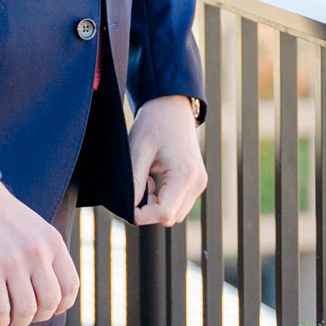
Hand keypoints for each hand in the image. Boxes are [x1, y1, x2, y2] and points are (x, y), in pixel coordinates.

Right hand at [0, 182, 77, 325]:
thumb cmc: (0, 214)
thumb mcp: (35, 228)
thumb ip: (46, 254)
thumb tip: (51, 288)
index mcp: (52, 242)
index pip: (70, 286)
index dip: (62, 305)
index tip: (49, 308)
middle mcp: (37, 253)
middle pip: (50, 302)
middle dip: (40, 316)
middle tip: (27, 316)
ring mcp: (13, 262)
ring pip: (26, 310)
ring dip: (20, 322)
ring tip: (12, 320)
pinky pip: (0, 309)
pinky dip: (0, 321)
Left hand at [129, 95, 206, 226]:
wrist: (171, 107)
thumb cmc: (154, 125)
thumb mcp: (138, 151)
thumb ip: (134, 182)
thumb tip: (128, 208)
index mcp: (185, 176)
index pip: (164, 213)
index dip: (141, 214)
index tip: (127, 202)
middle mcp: (197, 184)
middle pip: (169, 217)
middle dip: (148, 208)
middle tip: (138, 183)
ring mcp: (199, 184)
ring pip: (174, 213)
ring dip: (156, 204)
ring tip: (146, 178)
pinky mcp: (196, 183)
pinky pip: (178, 203)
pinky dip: (163, 198)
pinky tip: (153, 179)